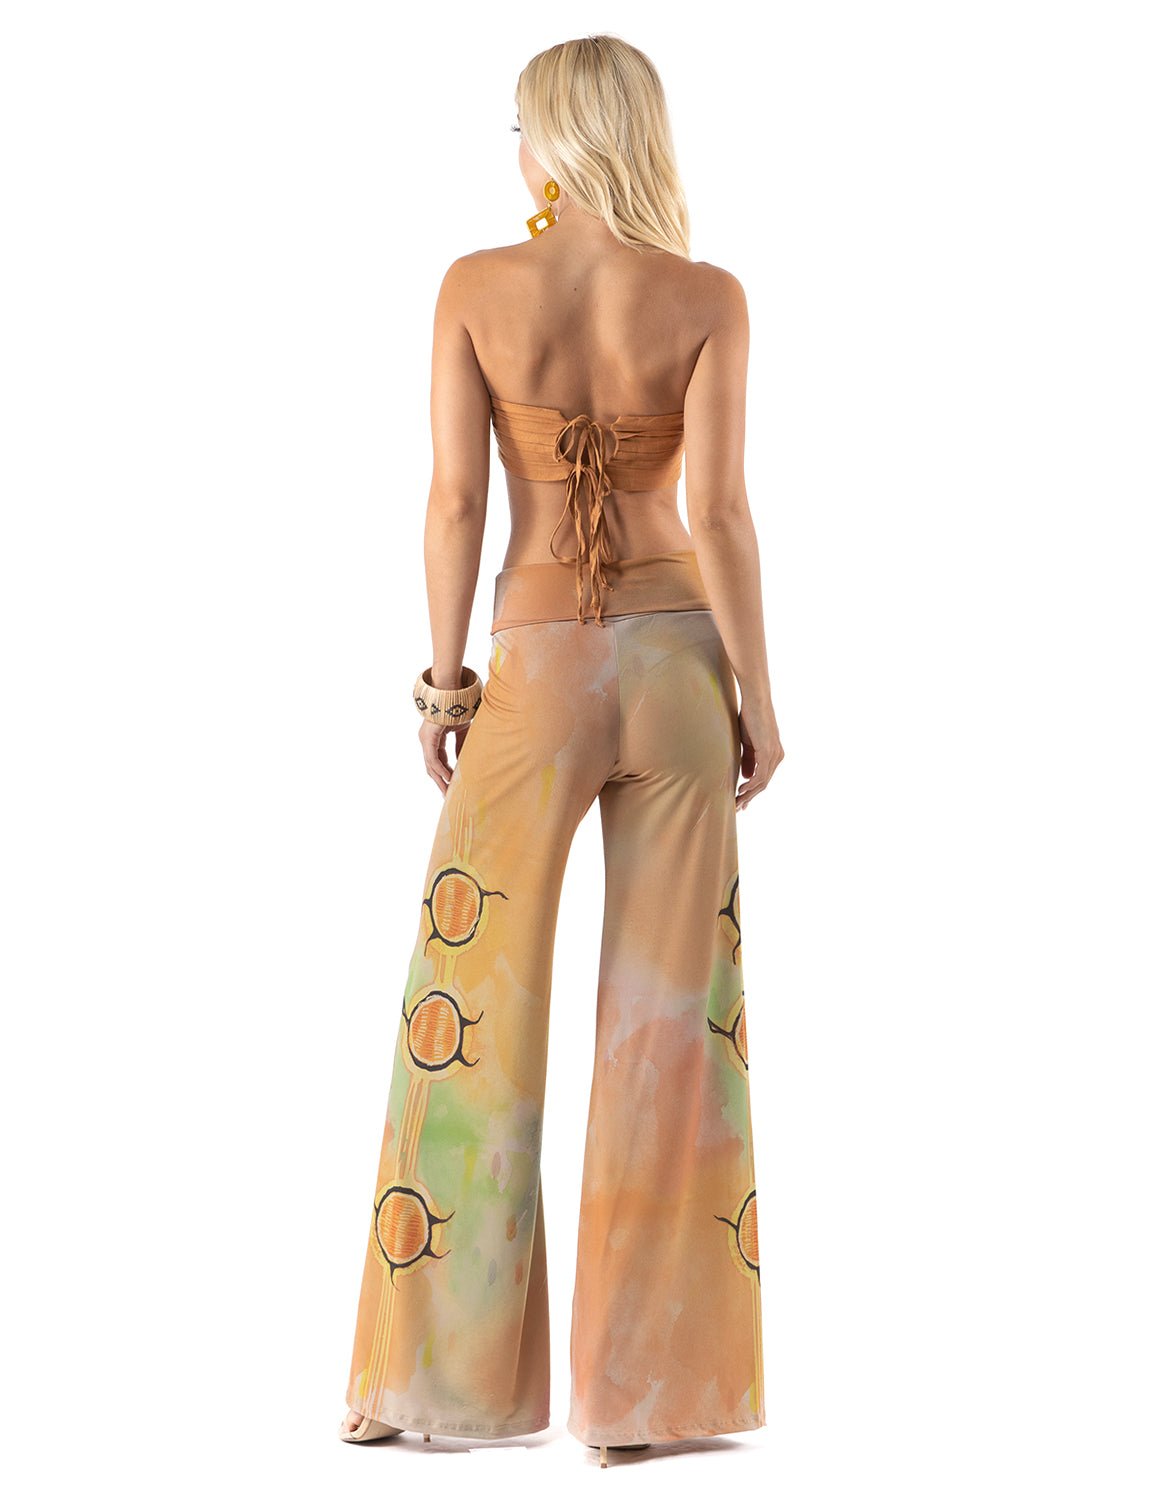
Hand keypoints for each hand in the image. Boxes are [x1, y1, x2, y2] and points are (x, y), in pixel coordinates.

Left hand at [420, 716, 470, 796]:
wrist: (452, 695)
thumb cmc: (457, 709)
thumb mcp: (461, 731)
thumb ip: (460, 746)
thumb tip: (461, 760)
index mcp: (434, 737)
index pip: (438, 760)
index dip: (445, 772)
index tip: (452, 784)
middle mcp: (427, 740)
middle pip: (432, 766)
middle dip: (440, 781)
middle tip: (447, 794)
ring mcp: (426, 740)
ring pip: (431, 765)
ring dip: (439, 779)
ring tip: (447, 791)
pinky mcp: (428, 739)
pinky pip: (433, 759)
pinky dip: (441, 769)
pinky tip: (448, 778)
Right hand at [734, 697, 783, 812]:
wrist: (756, 700)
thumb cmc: (750, 717)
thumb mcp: (748, 743)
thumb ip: (748, 759)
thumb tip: (747, 776)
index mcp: (774, 754)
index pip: (764, 778)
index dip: (753, 791)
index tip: (742, 800)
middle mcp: (777, 756)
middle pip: (764, 784)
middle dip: (750, 797)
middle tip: (738, 807)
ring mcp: (774, 755)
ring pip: (762, 782)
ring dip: (749, 794)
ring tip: (737, 802)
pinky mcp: (768, 752)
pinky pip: (760, 774)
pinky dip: (751, 784)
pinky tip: (741, 789)